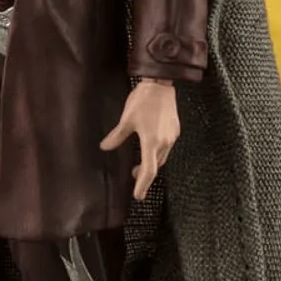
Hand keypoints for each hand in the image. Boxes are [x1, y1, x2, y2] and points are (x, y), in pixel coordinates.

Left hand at [99, 78, 179, 200]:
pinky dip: (158, 153)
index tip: (138, 195)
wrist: (161, 84)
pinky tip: (150, 147)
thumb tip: (105, 147)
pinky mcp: (175, 130)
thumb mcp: (127, 119)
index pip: (148, 171)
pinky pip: (166, 147)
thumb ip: (117, 136)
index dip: (143, 185)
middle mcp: (164, 143)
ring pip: (162, 157)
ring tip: (140, 165)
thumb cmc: (143, 101)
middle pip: (156, 166)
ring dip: (152, 163)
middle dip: (146, 175)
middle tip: (135, 179)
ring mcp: (172, 137)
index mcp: (152, 142)